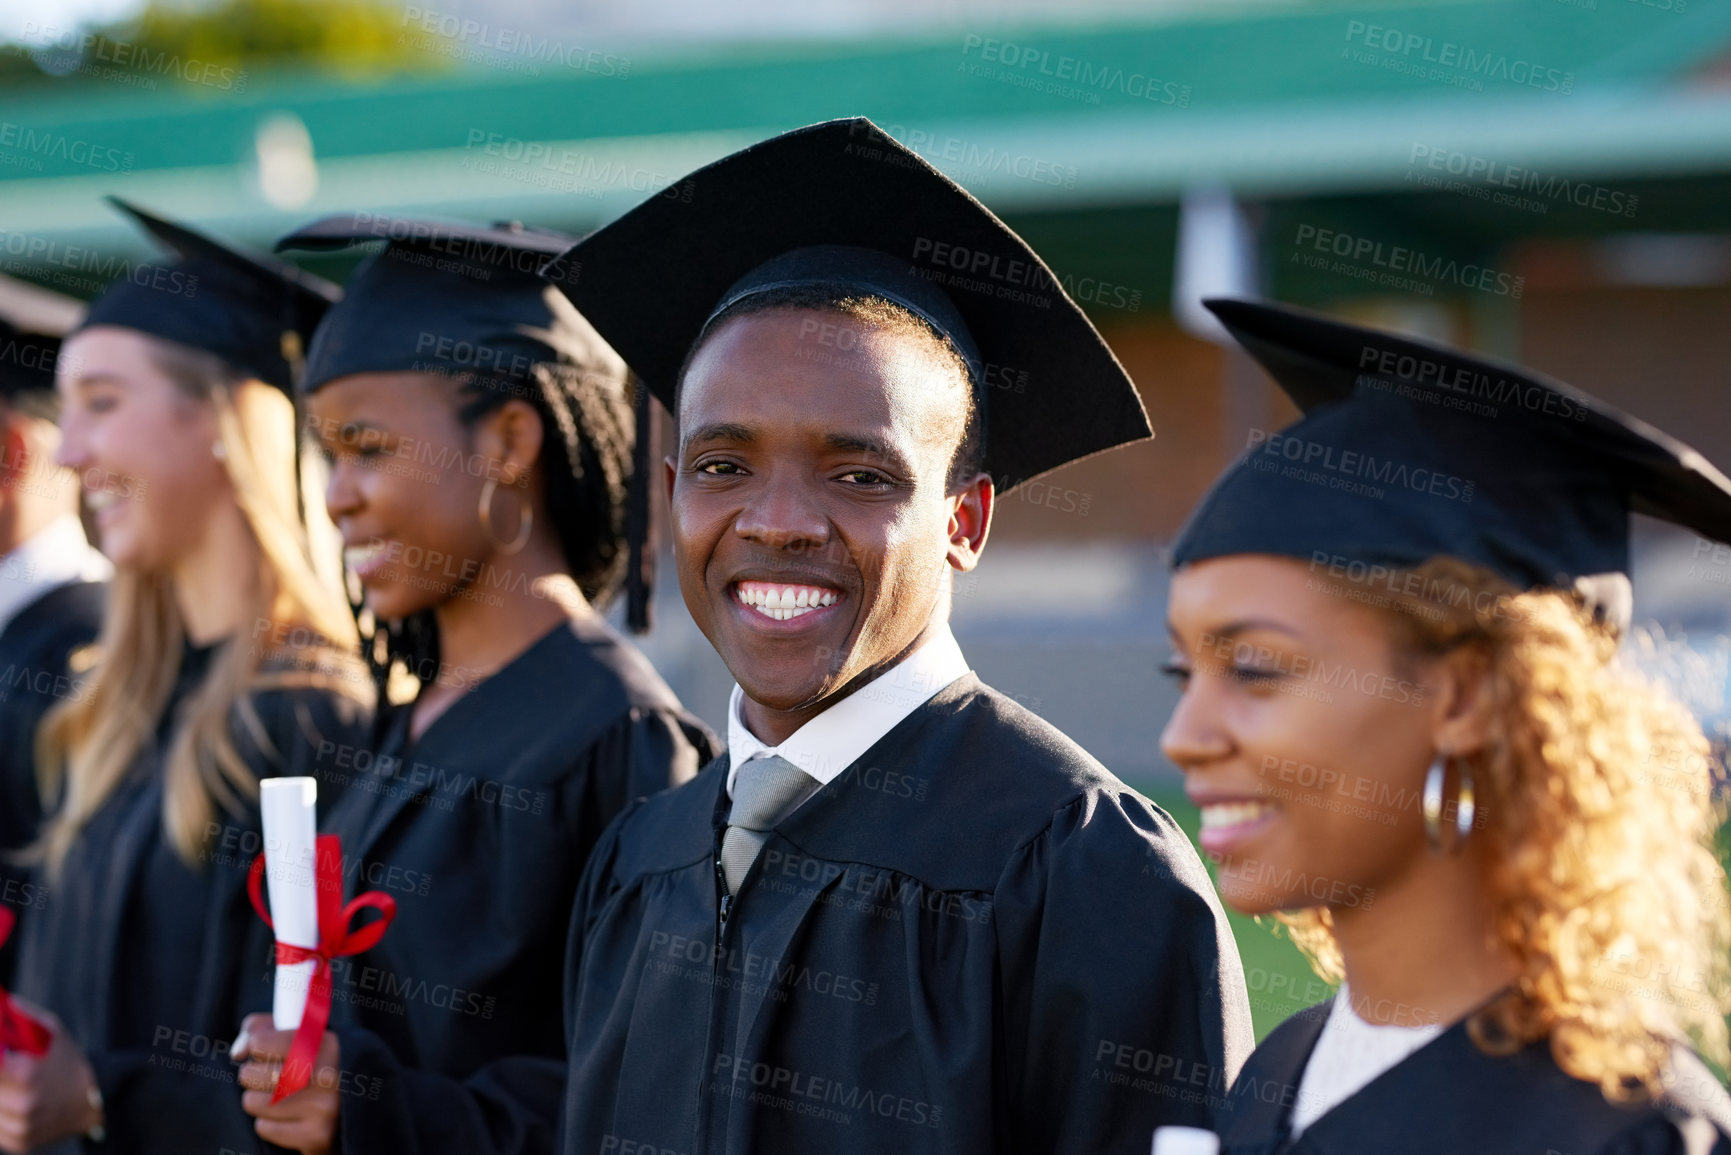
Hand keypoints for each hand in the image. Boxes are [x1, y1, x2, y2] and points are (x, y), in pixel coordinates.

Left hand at [0, 1003, 101, 1152]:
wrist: (93, 1098)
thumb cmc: (65, 1058)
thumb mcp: (47, 1030)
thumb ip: (14, 1017)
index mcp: (26, 1073)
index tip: (1, 1051)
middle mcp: (23, 1103)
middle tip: (8, 1068)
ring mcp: (21, 1126)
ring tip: (11, 1083)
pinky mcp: (19, 1142)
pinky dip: (0, 1111)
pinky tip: (14, 1101)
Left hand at [234, 1013, 341, 1154]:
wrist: (366, 1104)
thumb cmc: (322, 1063)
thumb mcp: (303, 1035)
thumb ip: (264, 1029)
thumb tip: (237, 1052)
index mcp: (325, 1042)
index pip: (259, 1043)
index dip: (257, 1047)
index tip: (264, 1051)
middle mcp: (325, 1075)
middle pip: (249, 1074)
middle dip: (256, 1076)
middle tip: (277, 1076)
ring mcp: (322, 1108)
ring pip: (252, 1102)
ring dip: (262, 1101)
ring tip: (286, 1096)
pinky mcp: (316, 1136)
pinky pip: (264, 1127)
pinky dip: (272, 1123)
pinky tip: (293, 1116)